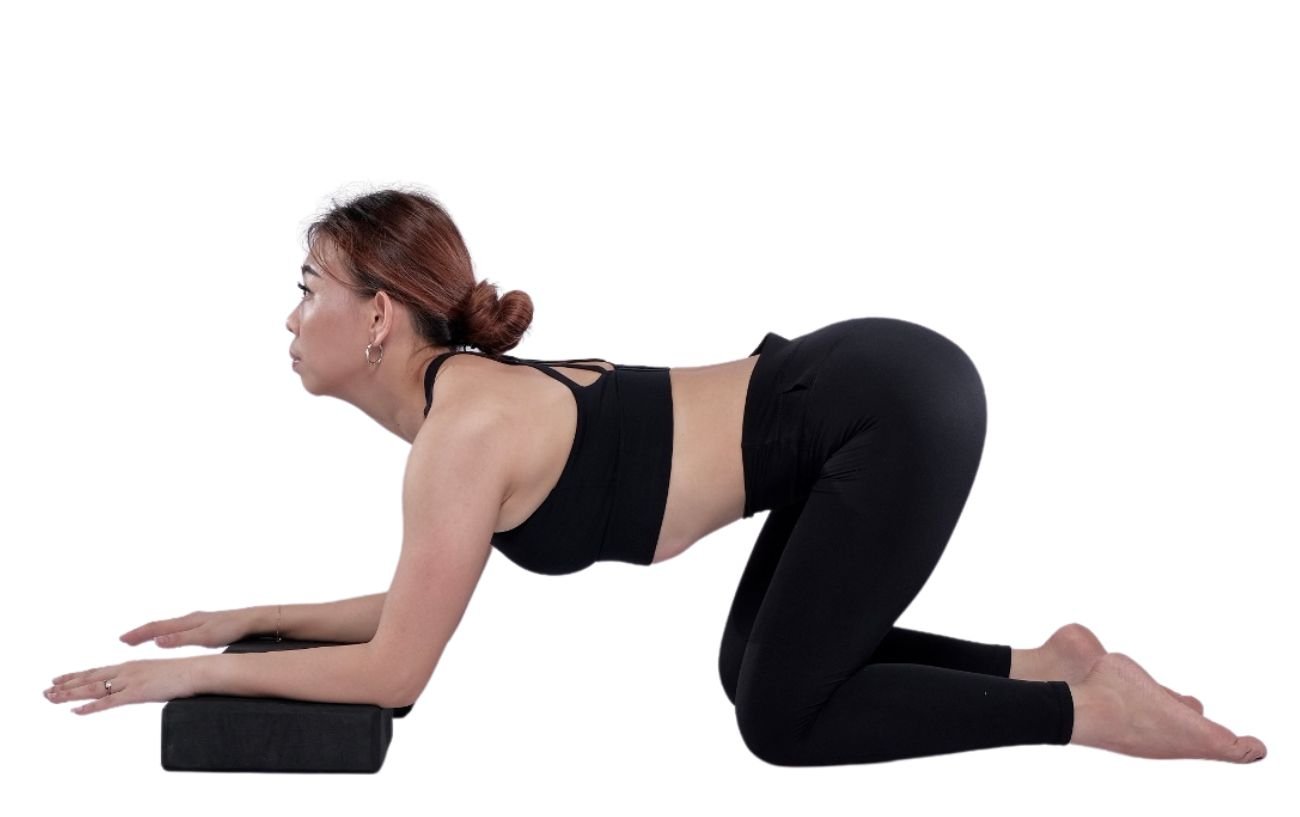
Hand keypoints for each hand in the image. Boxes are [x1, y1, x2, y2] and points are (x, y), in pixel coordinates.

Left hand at [43, 656, 200, 714]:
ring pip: (94, 688)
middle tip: (46, 691)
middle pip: (90, 678)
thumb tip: (137, 689)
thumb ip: (143, 682)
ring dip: (71, 694)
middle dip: (66, 685)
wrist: (197, 671)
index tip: (59, 679)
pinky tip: (77, 711)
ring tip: (52, 699)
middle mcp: (126, 671)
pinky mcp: (137, 693)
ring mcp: (130, 681)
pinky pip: (109, 702)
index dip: (76, 676)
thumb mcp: (158, 675)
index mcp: (131, 666)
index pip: (97, 671)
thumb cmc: (184, 674)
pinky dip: (91, 707)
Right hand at [119, 608, 259, 648]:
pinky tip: (170, 636)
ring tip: (141, 638)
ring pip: (169, 626)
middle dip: (141, 633)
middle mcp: (190, 619)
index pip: (156, 628)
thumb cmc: (231, 628)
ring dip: (153, 632)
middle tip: (125, 640)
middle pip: (160, 625)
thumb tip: (156, 641)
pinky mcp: (205, 624)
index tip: (122, 640)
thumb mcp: (205, 637)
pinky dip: (167, 632)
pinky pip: (179, 628)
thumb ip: (180, 639)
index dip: (138, 635)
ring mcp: (197, 621)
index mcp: (187, 622)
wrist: (252, 619)